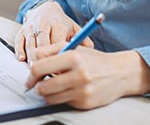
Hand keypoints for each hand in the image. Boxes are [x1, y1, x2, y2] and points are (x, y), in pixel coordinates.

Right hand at [14, 1, 93, 63]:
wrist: (46, 9)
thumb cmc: (62, 24)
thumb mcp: (75, 29)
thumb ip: (83, 41)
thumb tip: (89, 53)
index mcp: (58, 24)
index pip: (58, 43)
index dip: (59, 58)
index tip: (61, 71)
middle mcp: (44, 24)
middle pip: (42, 44)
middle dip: (44, 61)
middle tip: (46, 75)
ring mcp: (31, 27)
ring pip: (30, 44)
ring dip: (32, 59)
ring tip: (35, 71)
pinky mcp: (22, 30)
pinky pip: (19, 41)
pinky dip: (20, 51)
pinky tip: (22, 60)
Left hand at [25, 43, 149, 108]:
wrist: (119, 73)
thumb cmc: (94, 59)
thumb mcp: (73, 47)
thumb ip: (50, 50)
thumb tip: (33, 59)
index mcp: (73, 57)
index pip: (40, 68)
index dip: (31, 74)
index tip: (30, 76)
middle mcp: (78, 75)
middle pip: (43, 87)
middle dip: (38, 86)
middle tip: (40, 83)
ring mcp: (82, 91)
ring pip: (50, 98)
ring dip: (48, 93)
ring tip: (54, 85)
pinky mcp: (85, 103)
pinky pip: (63, 103)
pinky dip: (62, 97)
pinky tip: (68, 89)